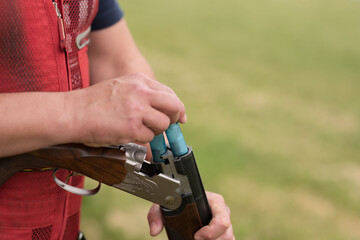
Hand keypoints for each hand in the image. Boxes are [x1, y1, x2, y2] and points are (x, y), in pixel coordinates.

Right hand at [67, 72, 185, 145]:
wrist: (73, 112)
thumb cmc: (93, 102)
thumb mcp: (121, 87)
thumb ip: (142, 94)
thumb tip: (161, 108)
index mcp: (139, 80)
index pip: (169, 93)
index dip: (176, 107)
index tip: (179, 116)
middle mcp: (141, 92)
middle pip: (174, 106)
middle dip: (175, 118)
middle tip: (170, 126)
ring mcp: (138, 109)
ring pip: (163, 124)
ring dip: (155, 131)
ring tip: (138, 129)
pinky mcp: (132, 126)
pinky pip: (149, 137)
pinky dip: (142, 139)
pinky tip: (128, 134)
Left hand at [147, 192, 234, 239]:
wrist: (185, 202)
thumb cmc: (178, 202)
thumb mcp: (165, 204)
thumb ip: (156, 214)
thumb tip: (154, 231)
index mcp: (214, 202)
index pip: (222, 220)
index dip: (211, 232)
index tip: (196, 236)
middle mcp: (223, 212)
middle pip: (227, 234)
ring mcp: (225, 223)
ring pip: (230, 239)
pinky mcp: (224, 232)